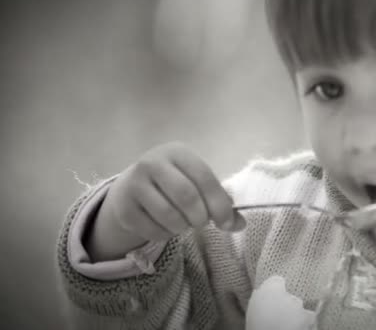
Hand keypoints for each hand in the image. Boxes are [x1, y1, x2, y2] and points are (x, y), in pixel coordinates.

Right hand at [86, 142, 244, 260]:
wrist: (132, 189)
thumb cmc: (175, 184)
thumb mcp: (198, 184)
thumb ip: (220, 202)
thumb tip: (240, 224)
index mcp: (177, 152)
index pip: (204, 177)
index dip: (219, 204)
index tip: (227, 223)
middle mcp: (152, 162)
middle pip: (186, 197)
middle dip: (200, 217)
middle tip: (201, 223)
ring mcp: (134, 184)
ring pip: (169, 216)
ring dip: (183, 228)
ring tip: (183, 223)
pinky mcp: (124, 208)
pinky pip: (153, 230)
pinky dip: (166, 235)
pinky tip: (165, 226)